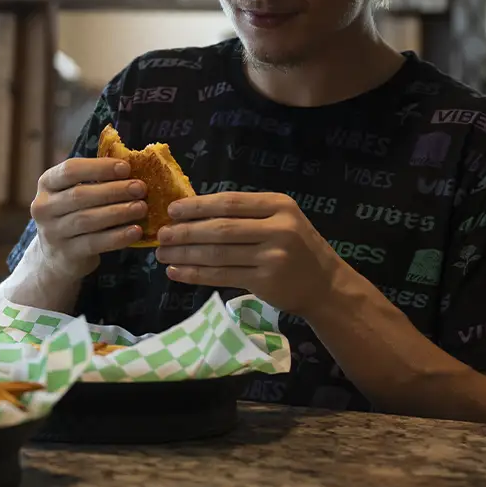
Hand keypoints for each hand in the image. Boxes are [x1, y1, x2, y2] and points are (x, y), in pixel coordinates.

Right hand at [29, 158, 147, 279]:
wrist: (55, 255)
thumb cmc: (72, 214)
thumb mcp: (73, 192)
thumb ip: (94, 179)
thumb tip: (130, 166)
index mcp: (46, 184)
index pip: (70, 170)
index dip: (99, 167)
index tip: (126, 168)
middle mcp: (43, 207)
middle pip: (79, 195)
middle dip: (113, 190)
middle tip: (140, 188)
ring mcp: (52, 233)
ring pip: (87, 220)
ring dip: (118, 212)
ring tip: (141, 207)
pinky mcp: (65, 254)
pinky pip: (94, 243)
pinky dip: (117, 237)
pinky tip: (135, 231)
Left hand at [155, 192, 349, 316]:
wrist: (324, 284)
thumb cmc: (295, 247)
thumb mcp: (280, 219)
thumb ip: (246, 214)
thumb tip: (192, 212)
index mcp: (279, 205)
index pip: (230, 202)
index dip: (198, 206)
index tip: (172, 210)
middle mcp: (279, 228)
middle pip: (221, 228)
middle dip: (186, 232)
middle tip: (161, 235)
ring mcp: (273, 256)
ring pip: (218, 254)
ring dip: (185, 254)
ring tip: (163, 254)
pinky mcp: (265, 282)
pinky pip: (222, 276)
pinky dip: (195, 274)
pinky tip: (177, 272)